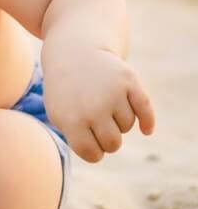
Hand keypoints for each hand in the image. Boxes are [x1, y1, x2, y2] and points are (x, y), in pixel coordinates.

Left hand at [43, 48, 154, 162]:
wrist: (74, 54)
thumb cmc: (67, 92)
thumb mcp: (60, 115)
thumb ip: (76, 138)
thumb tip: (98, 154)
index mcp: (71, 119)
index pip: (92, 154)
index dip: (94, 153)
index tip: (91, 144)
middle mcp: (92, 107)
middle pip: (113, 144)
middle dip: (108, 141)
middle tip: (99, 127)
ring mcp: (112, 93)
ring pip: (127, 126)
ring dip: (118, 121)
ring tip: (103, 105)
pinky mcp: (129, 80)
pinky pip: (146, 111)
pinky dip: (148, 122)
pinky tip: (145, 129)